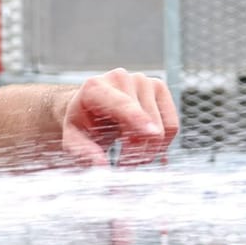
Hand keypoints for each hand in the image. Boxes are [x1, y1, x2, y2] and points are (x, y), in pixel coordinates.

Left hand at [62, 69, 177, 166]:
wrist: (91, 108)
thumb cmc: (82, 123)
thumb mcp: (72, 140)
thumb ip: (84, 152)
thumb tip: (101, 165)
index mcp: (95, 88)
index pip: (121, 104)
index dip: (137, 118)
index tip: (151, 134)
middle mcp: (122, 78)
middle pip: (146, 124)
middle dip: (138, 152)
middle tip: (124, 164)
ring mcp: (143, 81)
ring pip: (163, 127)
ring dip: (150, 150)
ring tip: (132, 154)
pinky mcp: (159, 88)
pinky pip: (172, 125)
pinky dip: (162, 143)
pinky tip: (145, 145)